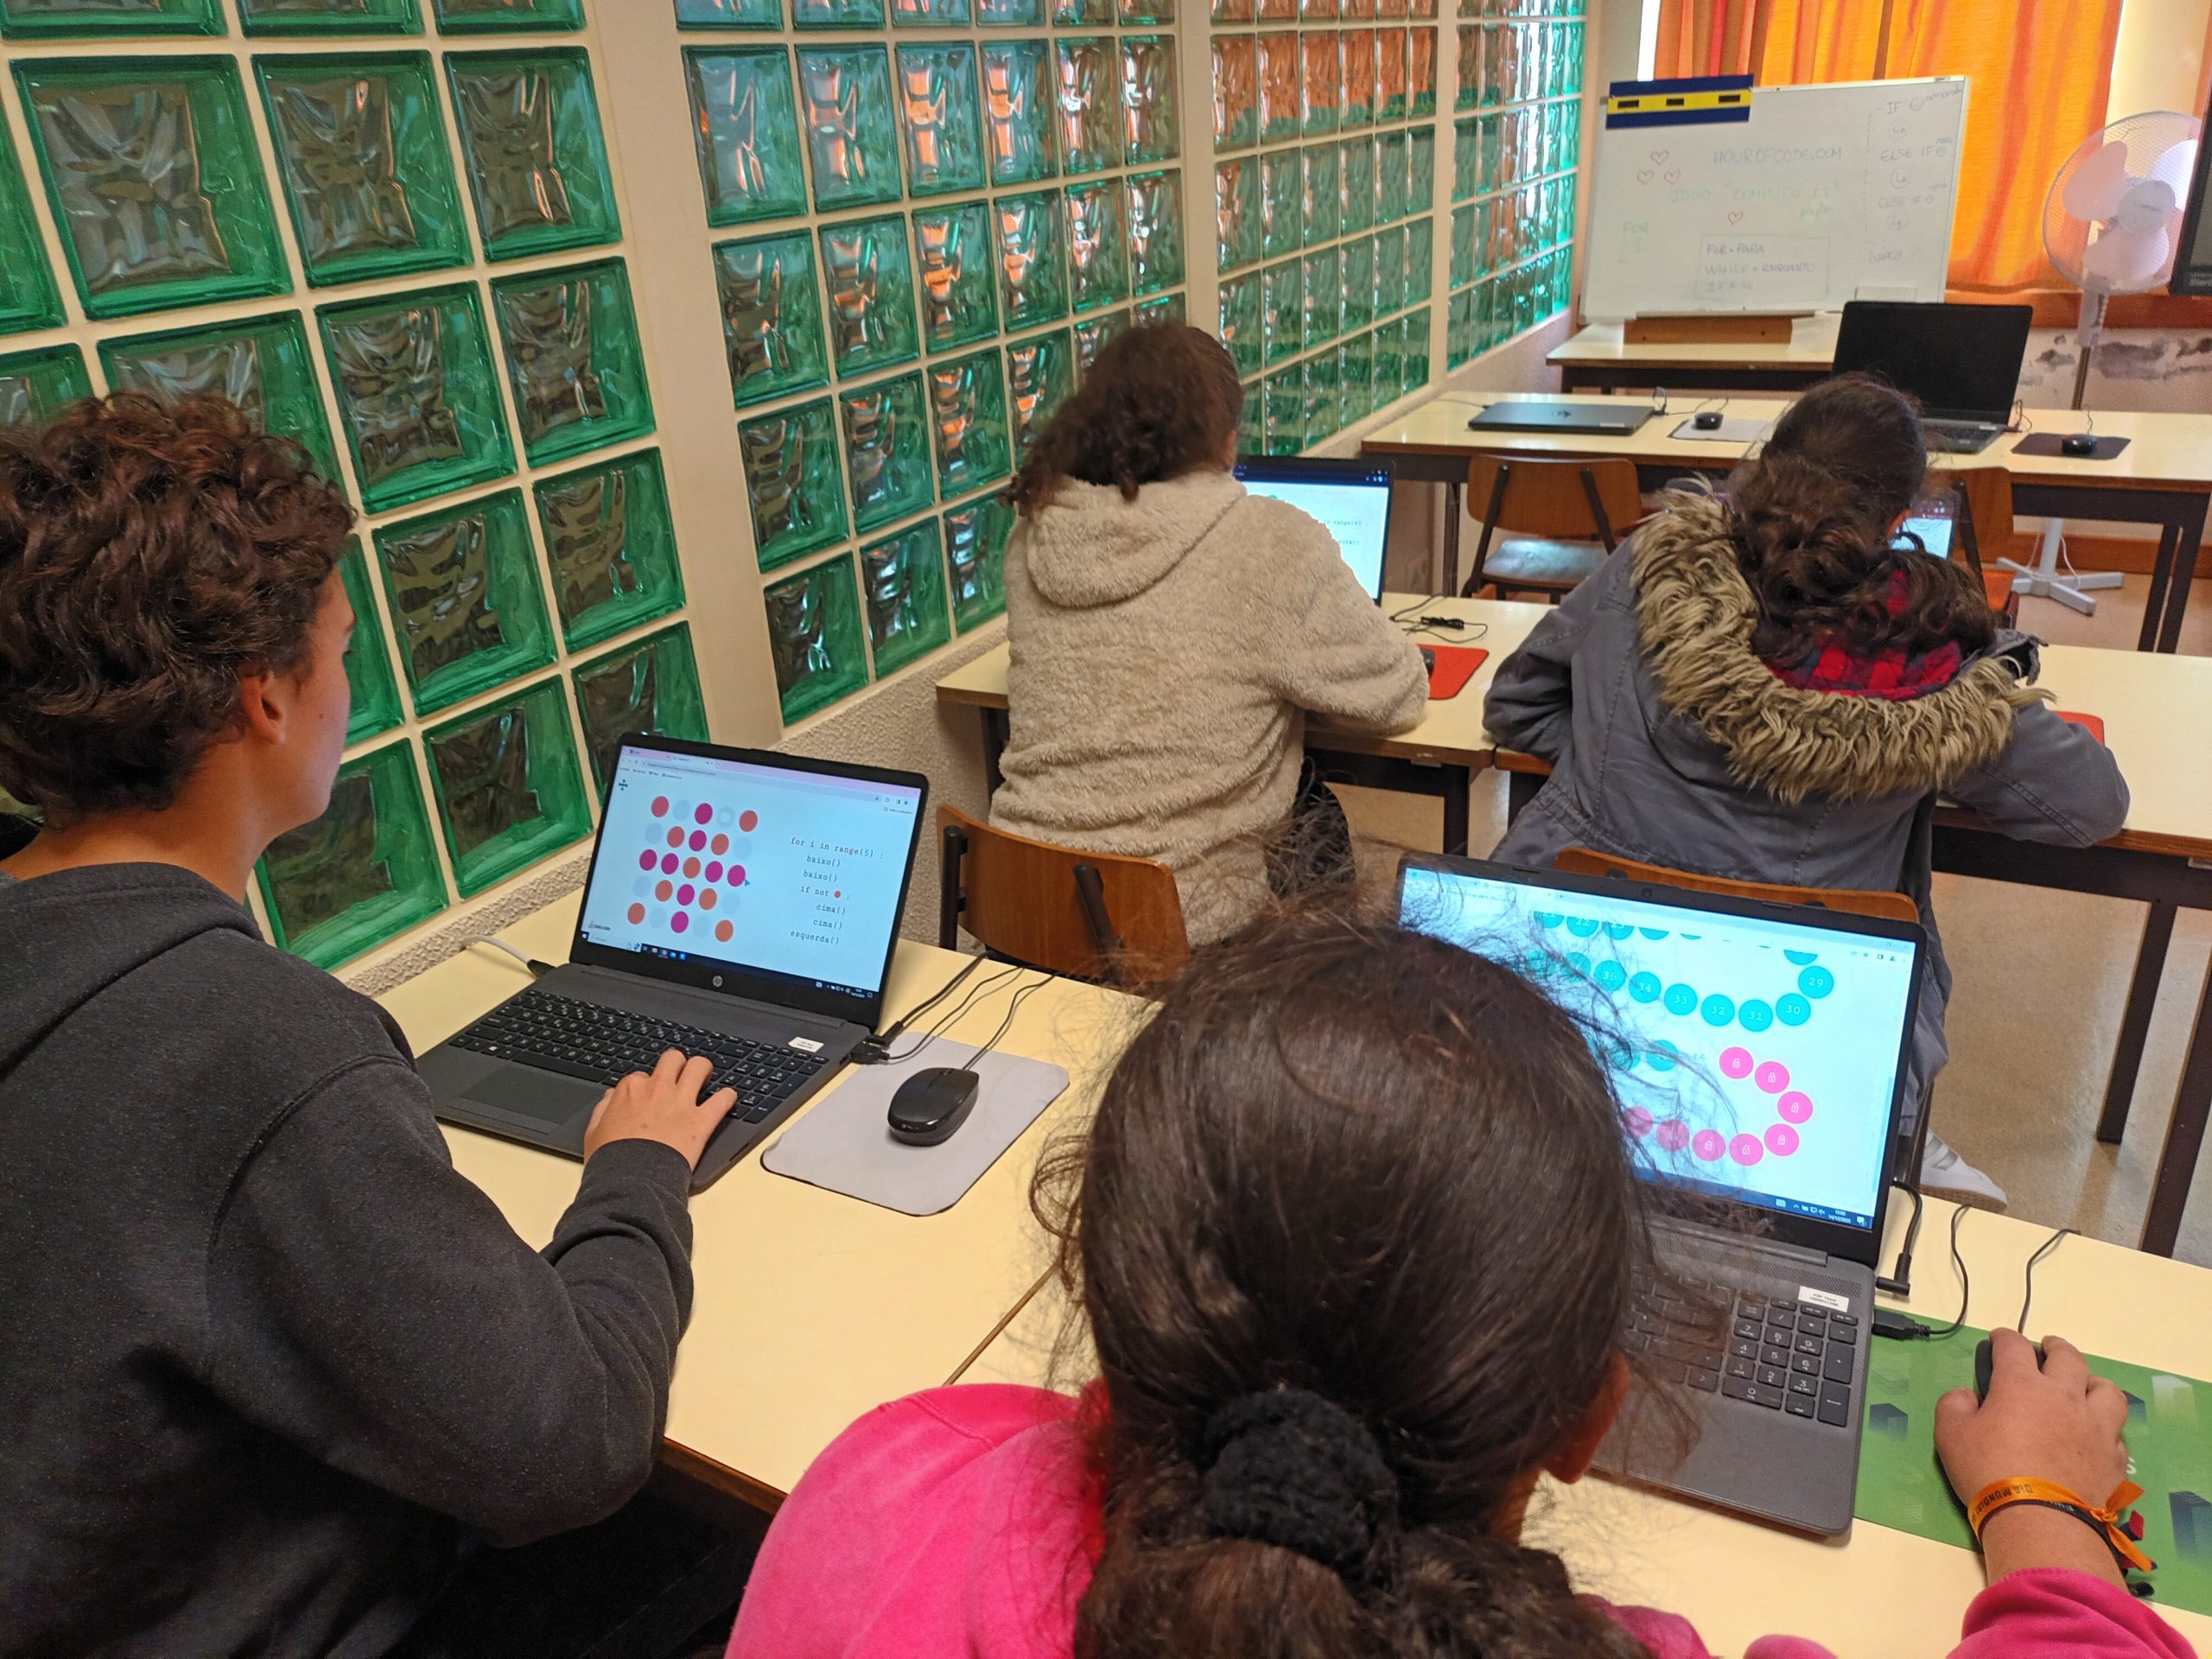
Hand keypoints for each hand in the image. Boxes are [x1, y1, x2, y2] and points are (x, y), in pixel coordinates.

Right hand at [582, 1049, 735, 1171]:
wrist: (631, 1181)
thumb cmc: (612, 1160)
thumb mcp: (594, 1131)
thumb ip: (603, 1109)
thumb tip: (611, 1097)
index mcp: (631, 1090)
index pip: (643, 1075)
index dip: (648, 1085)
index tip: (651, 1096)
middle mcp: (657, 1089)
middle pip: (673, 1059)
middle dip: (678, 1065)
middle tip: (682, 1075)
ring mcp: (681, 1102)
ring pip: (699, 1066)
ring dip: (703, 1070)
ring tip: (706, 1077)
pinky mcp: (700, 1120)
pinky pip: (722, 1099)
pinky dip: (727, 1098)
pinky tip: (728, 1099)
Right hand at [1935, 1331, 2131, 1586]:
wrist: (2042, 1521)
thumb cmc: (1989, 1471)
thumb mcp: (1950, 1435)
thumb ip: (1954, 1405)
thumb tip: (1968, 1396)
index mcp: (2022, 1385)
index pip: (2013, 1346)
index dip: (2003, 1337)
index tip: (1997, 1339)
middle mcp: (2064, 1396)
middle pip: (2068, 1357)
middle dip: (2056, 1347)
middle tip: (2048, 1348)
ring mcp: (2096, 1427)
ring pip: (2106, 1390)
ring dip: (2093, 1382)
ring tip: (2085, 1388)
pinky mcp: (2114, 1458)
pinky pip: (2117, 1433)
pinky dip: (2106, 1428)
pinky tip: (2096, 1436)